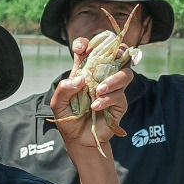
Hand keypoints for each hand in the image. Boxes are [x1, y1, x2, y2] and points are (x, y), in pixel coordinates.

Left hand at [47, 36, 131, 151]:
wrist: (78, 139)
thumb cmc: (69, 118)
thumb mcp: (58, 103)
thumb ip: (64, 89)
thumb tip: (81, 79)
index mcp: (86, 72)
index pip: (90, 51)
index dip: (86, 44)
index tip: (80, 48)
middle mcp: (102, 77)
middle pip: (118, 56)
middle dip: (118, 50)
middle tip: (112, 55)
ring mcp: (113, 90)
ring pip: (126, 74)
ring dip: (114, 79)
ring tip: (99, 90)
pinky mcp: (120, 104)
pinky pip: (119, 96)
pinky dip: (107, 100)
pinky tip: (96, 107)